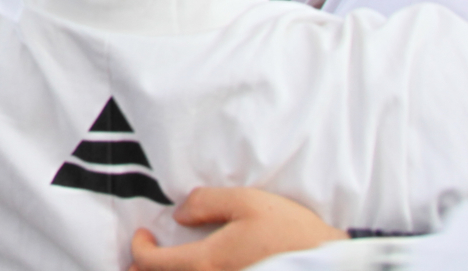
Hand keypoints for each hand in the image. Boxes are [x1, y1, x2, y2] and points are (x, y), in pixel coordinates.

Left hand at [129, 187, 344, 269]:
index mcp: (208, 263)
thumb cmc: (291, 234)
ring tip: (161, 270)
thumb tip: (179, 215)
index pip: (154, 264)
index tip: (142, 235)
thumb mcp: (247, 202)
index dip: (140, 249)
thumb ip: (206, 203)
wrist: (331, 267)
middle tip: (136, 263)